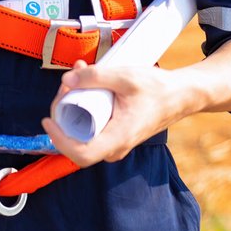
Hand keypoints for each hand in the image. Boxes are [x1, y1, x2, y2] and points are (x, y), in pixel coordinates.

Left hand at [41, 60, 186, 167]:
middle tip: (67, 84)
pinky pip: (93, 126)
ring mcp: (116, 143)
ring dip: (73, 106)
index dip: (59, 139)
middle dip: (64, 111)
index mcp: (118, 138)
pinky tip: (84, 84)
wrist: (182, 95)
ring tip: (75, 79)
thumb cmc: (158, 89)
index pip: (80, 154)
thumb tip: (66, 80)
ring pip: (83, 132)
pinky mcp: (116, 135)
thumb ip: (94, 77)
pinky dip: (84, 107)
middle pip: (76, 140)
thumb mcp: (124, 76)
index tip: (48, 120)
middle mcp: (116, 146)